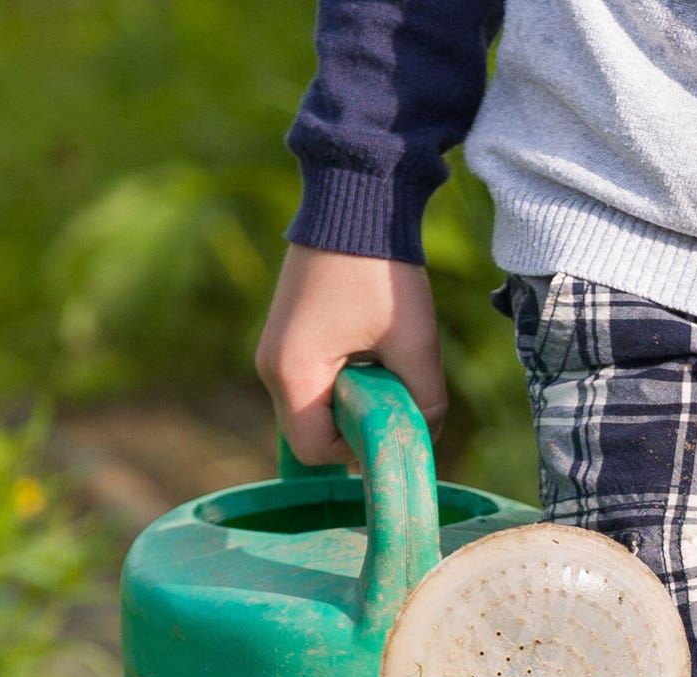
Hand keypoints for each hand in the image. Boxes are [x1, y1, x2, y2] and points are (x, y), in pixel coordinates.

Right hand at [253, 246, 448, 464]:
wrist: (355, 206)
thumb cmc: (381, 274)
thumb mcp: (416, 345)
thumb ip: (425, 403)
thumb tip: (425, 437)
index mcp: (291, 373)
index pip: (315, 451)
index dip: (358, 450)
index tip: (392, 420)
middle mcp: (271, 367)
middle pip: (315, 432)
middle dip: (359, 424)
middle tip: (394, 387)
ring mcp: (276, 351)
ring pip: (319, 407)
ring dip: (357, 400)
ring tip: (385, 359)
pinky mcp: (290, 337)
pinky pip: (318, 382)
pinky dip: (349, 380)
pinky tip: (373, 347)